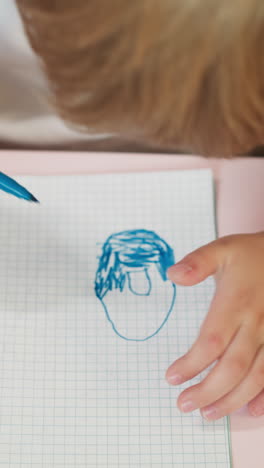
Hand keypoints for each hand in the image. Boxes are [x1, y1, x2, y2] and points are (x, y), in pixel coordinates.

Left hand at [166, 233, 263, 419]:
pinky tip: (251, 410)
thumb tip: (171, 275)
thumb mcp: (222, 249)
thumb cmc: (252, 255)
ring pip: (256, 377)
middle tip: (184, 404)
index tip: (172, 377)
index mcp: (237, 302)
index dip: (191, 364)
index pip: (211, 341)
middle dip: (207, 391)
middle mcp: (257, 324)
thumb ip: (197, 263)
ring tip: (208, 414)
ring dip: (232, 400)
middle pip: (233, 367)